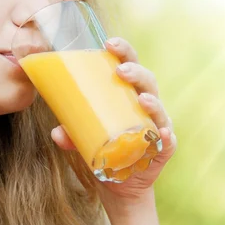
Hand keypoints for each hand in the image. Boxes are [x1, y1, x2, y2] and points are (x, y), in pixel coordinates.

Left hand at [51, 37, 176, 207]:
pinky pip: (168, 140)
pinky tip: (162, 133)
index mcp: (126, 92)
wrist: (119, 182)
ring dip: (152, 102)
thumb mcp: (82, 137)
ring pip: (159, 108)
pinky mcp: (163, 148)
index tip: (109, 42)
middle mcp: (145, 104)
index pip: (128, 64)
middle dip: (136, 72)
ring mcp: (156, 125)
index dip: (123, 50)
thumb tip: (56, 133)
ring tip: (141, 99)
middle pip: (146, 80)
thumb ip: (70, 134)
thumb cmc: (103, 147)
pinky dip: (166, 136)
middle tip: (121, 71)